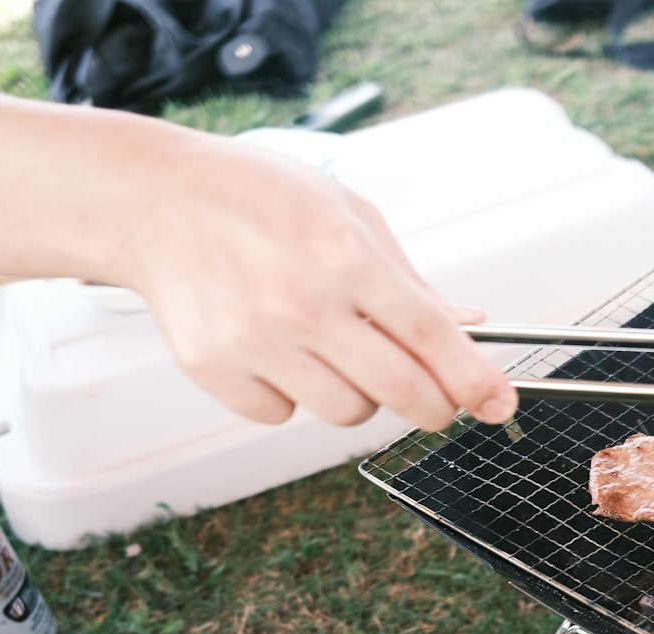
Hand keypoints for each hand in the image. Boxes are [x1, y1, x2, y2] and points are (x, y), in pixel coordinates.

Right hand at [124, 136, 517, 430]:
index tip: (500, 405)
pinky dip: (289, 396)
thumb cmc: (255, 196)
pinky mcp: (213, 368)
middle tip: (437, 403)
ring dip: (356, 394)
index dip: (474, 379)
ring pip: (345, 412)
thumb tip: (469, 324)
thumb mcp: (347, 213)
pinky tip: (274, 351)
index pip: (430, 336)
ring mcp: (254, 340)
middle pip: (399, 392)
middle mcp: (301, 302)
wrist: (153, 199)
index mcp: (344, 256)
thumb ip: (409, 278)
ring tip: (331, 348)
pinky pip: (281, 416)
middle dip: (434, 407)